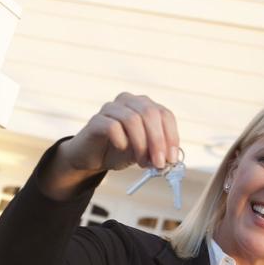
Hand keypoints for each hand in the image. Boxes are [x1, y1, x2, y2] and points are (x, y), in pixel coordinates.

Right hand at [40, 94, 179, 198]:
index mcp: (144, 105)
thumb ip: (157, 152)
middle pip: (150, 113)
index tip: (171, 158)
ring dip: (141, 145)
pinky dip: (121, 141)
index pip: (164, 114)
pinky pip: (112, 127)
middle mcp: (128, 101)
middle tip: (159, 163)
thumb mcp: (144, 152)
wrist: (92, 158)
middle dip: (157, 141)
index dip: (171, 136)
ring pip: (132, 120)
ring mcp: (111, 108)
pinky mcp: (96, 120)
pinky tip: (121, 149)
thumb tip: (169, 158)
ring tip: (142, 162)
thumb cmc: (120, 151)